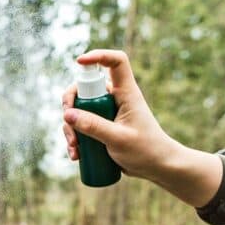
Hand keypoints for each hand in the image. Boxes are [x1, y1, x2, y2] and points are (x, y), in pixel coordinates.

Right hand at [62, 49, 221, 206]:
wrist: (157, 168)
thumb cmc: (146, 150)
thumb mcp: (118, 139)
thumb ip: (93, 126)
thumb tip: (67, 115)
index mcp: (127, 93)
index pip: (116, 62)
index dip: (98, 56)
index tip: (80, 62)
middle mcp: (116, 98)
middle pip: (86, 88)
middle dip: (71, 105)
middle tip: (68, 122)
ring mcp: (107, 113)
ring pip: (79, 110)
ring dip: (70, 128)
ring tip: (74, 149)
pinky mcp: (102, 127)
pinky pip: (82, 126)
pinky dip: (75, 138)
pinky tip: (76, 155)